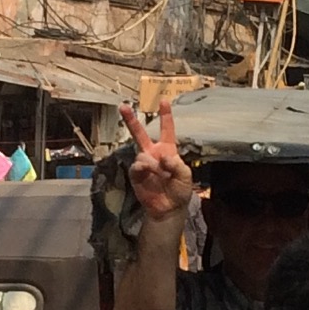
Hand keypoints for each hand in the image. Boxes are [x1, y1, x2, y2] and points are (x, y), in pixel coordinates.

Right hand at [120, 102, 194, 224]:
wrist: (168, 208)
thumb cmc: (179, 190)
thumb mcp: (185, 175)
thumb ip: (176, 164)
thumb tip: (162, 156)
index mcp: (168, 150)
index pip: (167, 129)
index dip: (166, 115)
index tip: (164, 100)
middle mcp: (153, 153)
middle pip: (140, 133)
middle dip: (131, 120)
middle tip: (123, 106)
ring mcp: (143, 163)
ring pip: (141, 153)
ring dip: (152, 163)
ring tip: (161, 175)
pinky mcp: (135, 174)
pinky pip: (136, 165)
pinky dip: (145, 168)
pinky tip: (150, 174)